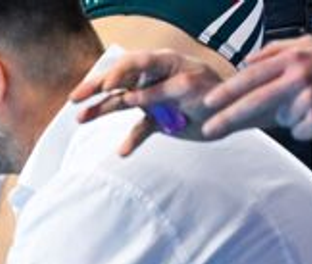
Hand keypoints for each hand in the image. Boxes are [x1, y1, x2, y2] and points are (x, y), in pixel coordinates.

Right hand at [71, 49, 222, 155]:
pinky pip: (138, 130)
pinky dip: (130, 141)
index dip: (118, 73)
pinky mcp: (156, 120)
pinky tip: (123, 152)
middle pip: (119, 80)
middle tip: (76, 98)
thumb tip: (129, 98)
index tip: (106, 88)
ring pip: (120, 103)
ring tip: (81, 119)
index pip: (134, 62)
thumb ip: (158, 92)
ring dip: (101, 111)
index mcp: (165, 63)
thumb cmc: (216, 94)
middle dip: (95, 89)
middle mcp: (154, 79)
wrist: (235, 116)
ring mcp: (153, 100)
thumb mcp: (189, 89)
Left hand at [204, 35, 311, 140]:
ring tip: (311, 103)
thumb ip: (275, 51)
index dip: (227, 91)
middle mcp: (301, 76)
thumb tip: (245, 62)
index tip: (207, 103)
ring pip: (280, 118)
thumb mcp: (308, 47)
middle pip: (255, 101)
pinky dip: (304, 126)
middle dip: (228, 117)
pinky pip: (298, 130)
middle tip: (209, 130)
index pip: (252, 76)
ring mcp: (311, 98)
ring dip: (289, 116)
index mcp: (294, 58)